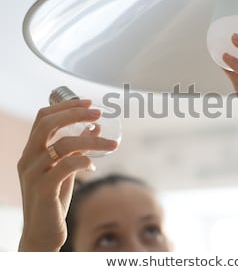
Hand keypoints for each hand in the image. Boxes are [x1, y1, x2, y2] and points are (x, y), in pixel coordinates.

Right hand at [17, 99, 117, 250]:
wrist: (42, 233)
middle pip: (48, 124)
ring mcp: (33, 174)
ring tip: (113, 145)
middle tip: (99, 113)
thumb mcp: (66, 170)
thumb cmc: (54, 199)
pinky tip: (92, 168)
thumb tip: (95, 127)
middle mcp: (28, 159)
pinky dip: (84, 161)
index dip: (66, 106)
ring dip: (93, 141)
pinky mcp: (43, 189)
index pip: (43, 118)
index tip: (89, 102)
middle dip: (75, 114)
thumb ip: (76, 149)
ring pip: (64, 144)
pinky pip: (67, 166)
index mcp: (31, 151)